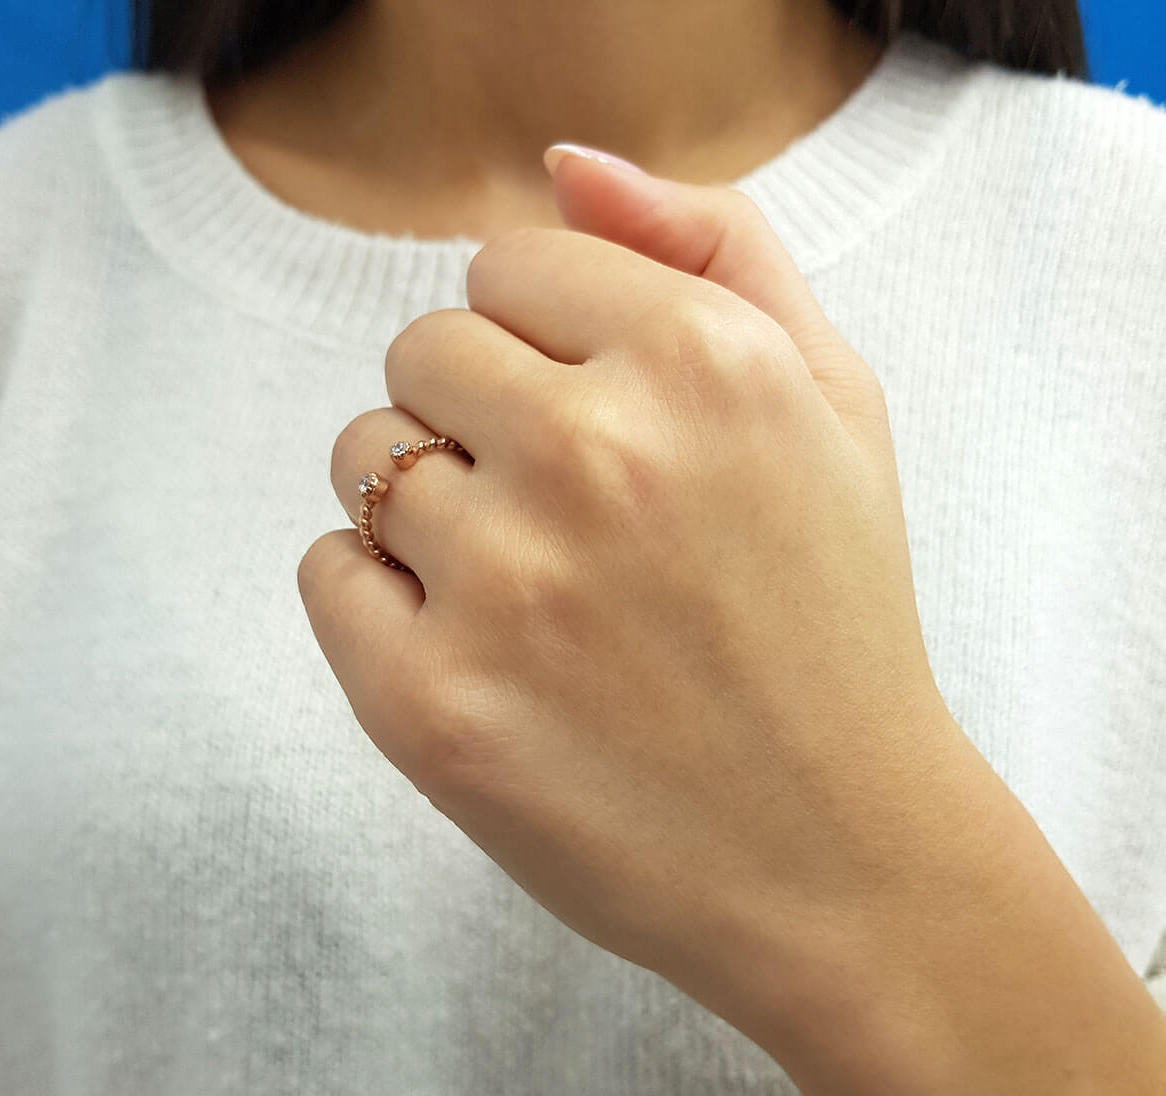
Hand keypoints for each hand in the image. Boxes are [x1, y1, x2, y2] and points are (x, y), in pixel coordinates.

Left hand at [297, 147, 962, 1029]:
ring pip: (362, 456)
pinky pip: (327, 571)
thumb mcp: (834, 403)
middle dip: (475, 411)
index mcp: (703, 363)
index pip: (507, 267)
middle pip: (421, 349)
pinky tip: (473, 645)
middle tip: (560, 510)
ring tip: (524, 584)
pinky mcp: (430, 707)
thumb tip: (563, 169)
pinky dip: (374, 594)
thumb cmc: (835, 623)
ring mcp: (503, 586)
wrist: (838, 855)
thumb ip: (716, 247)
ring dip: (422, 500)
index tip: (590, 415)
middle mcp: (596, 456)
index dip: (543, 341)